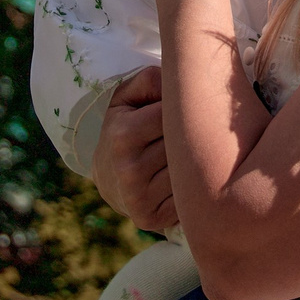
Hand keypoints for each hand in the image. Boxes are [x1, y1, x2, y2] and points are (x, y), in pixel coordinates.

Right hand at [90, 67, 175, 230]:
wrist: (107, 178)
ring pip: (188, 172)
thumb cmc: (124, 129)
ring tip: (183, 158)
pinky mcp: (149, 219)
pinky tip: (180, 182)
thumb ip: (150, 79)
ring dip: (193, 164)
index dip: (184, 112)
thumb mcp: (127, 98)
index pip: (175, 116)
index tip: (183, 113)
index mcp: (123, 134)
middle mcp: (128, 168)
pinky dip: (190, 189)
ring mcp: (138, 197)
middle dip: (191, 138)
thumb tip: (178, 83)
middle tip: (189, 136)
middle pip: (185, 146)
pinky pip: (187, 199)